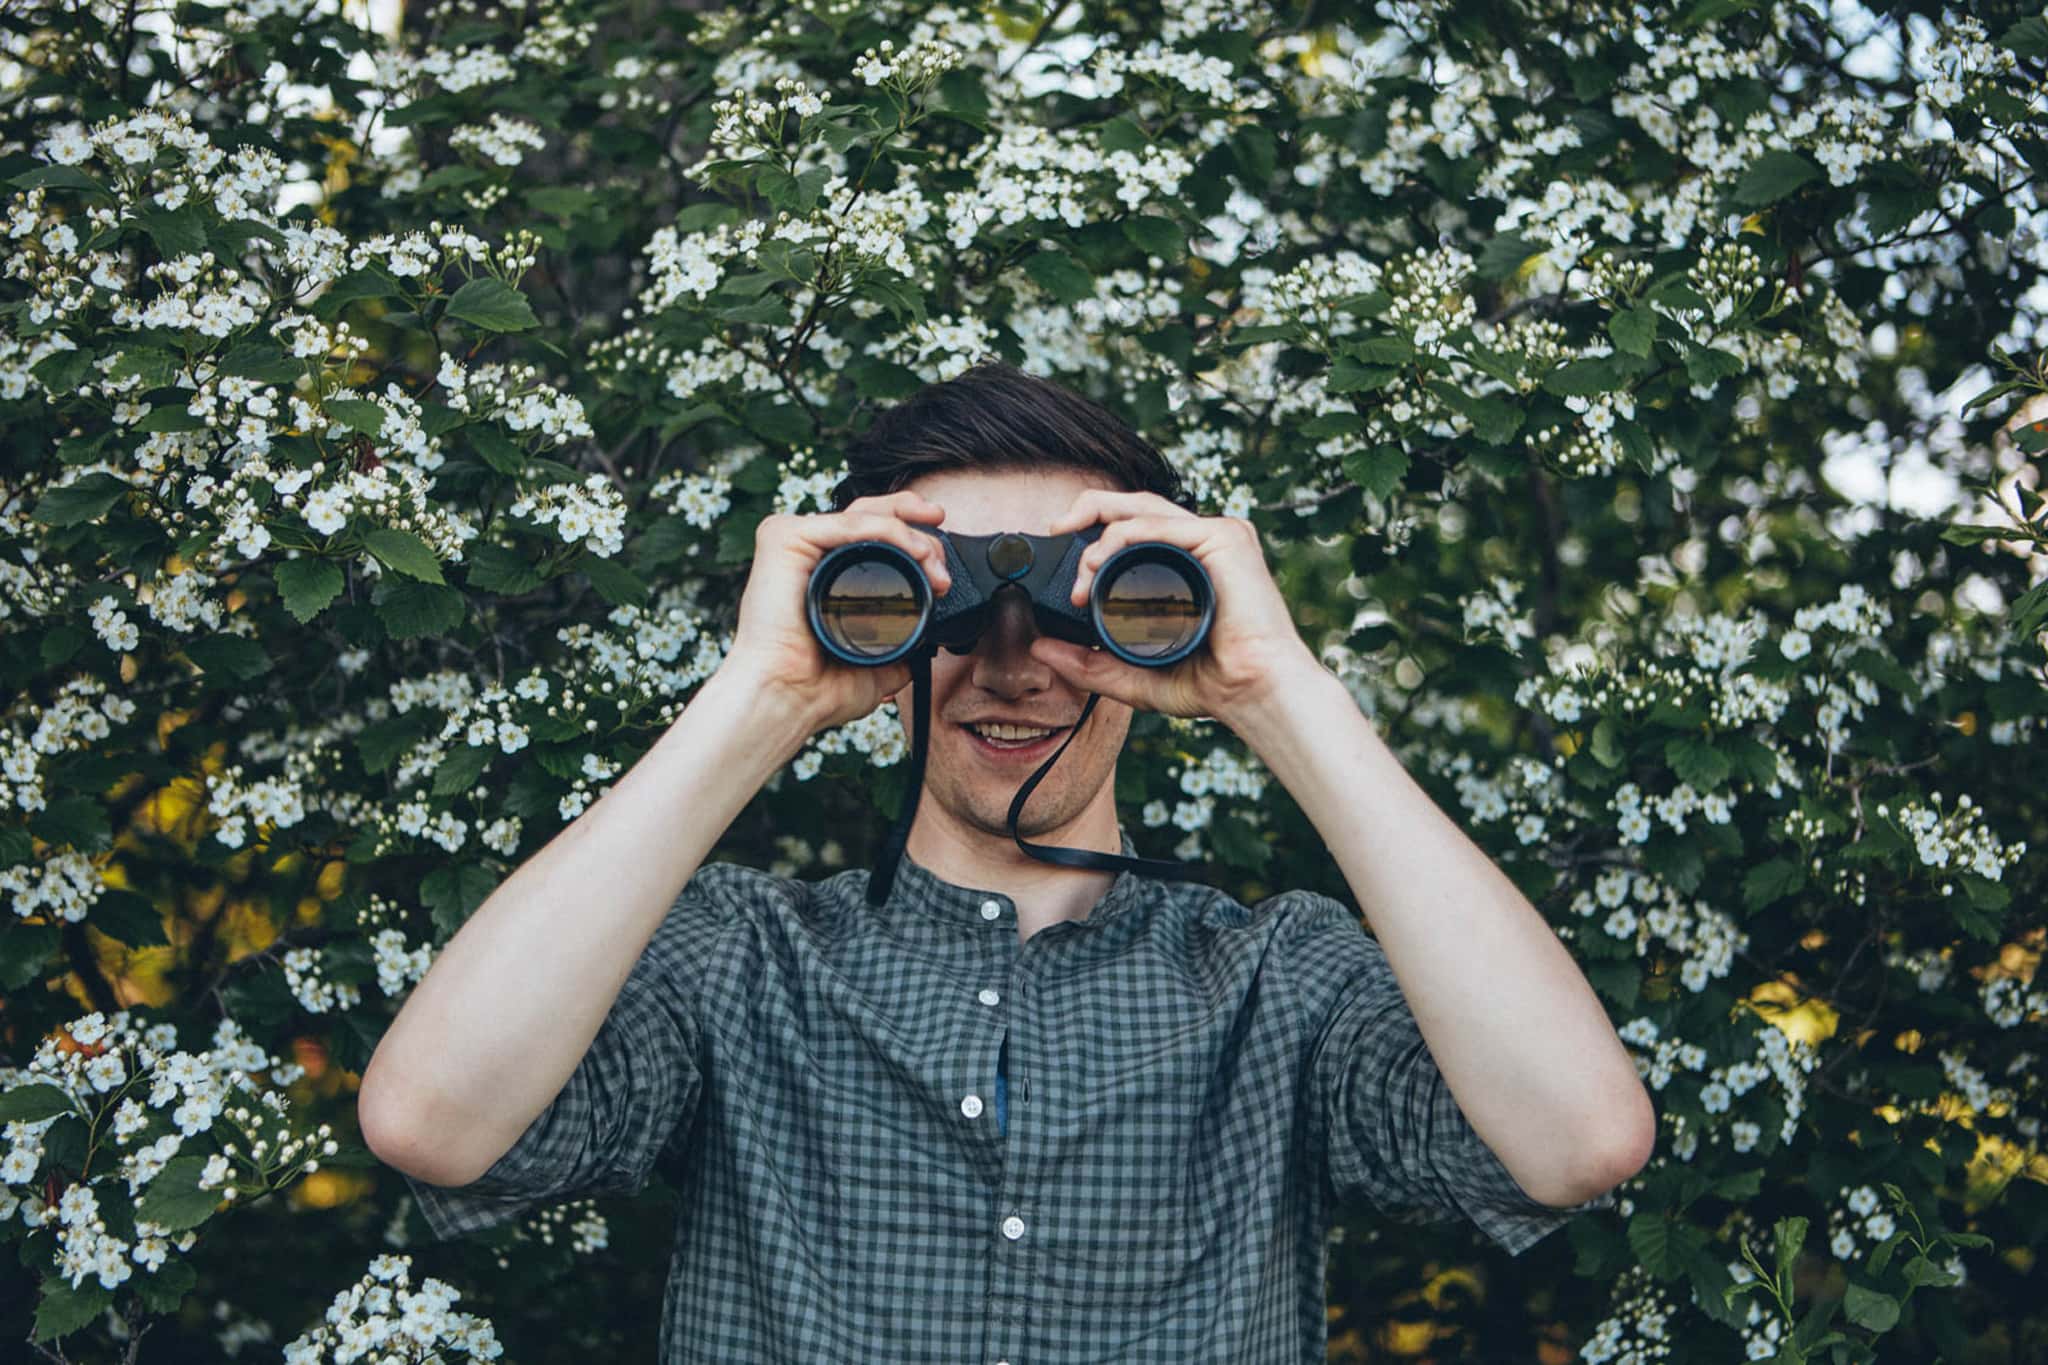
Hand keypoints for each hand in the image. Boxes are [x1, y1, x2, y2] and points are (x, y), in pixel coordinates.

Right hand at [719, 490, 953, 734]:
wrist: (789, 700)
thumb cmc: (817, 688)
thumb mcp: (878, 664)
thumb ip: (901, 647)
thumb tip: (928, 643)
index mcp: (825, 572)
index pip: (872, 534)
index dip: (912, 534)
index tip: (942, 562)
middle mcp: (809, 552)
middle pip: (872, 513)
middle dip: (918, 525)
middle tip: (942, 560)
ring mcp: (794, 541)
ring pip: (866, 513)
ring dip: (912, 533)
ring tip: (935, 565)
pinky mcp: (783, 538)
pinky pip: (850, 523)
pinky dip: (890, 530)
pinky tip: (915, 551)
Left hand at [1027, 489, 1319, 724]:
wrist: (1253, 692)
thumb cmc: (1211, 683)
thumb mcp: (1134, 674)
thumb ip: (1089, 664)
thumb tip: (1041, 648)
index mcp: (1186, 560)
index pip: (1132, 525)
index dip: (1091, 529)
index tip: (1064, 562)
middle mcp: (1200, 541)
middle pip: (1132, 504)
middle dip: (1084, 512)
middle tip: (1055, 532)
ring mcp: (1215, 534)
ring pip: (1140, 510)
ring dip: (1099, 538)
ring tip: (1083, 578)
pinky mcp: (1225, 537)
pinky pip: (1160, 522)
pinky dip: (1123, 536)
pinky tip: (1102, 562)